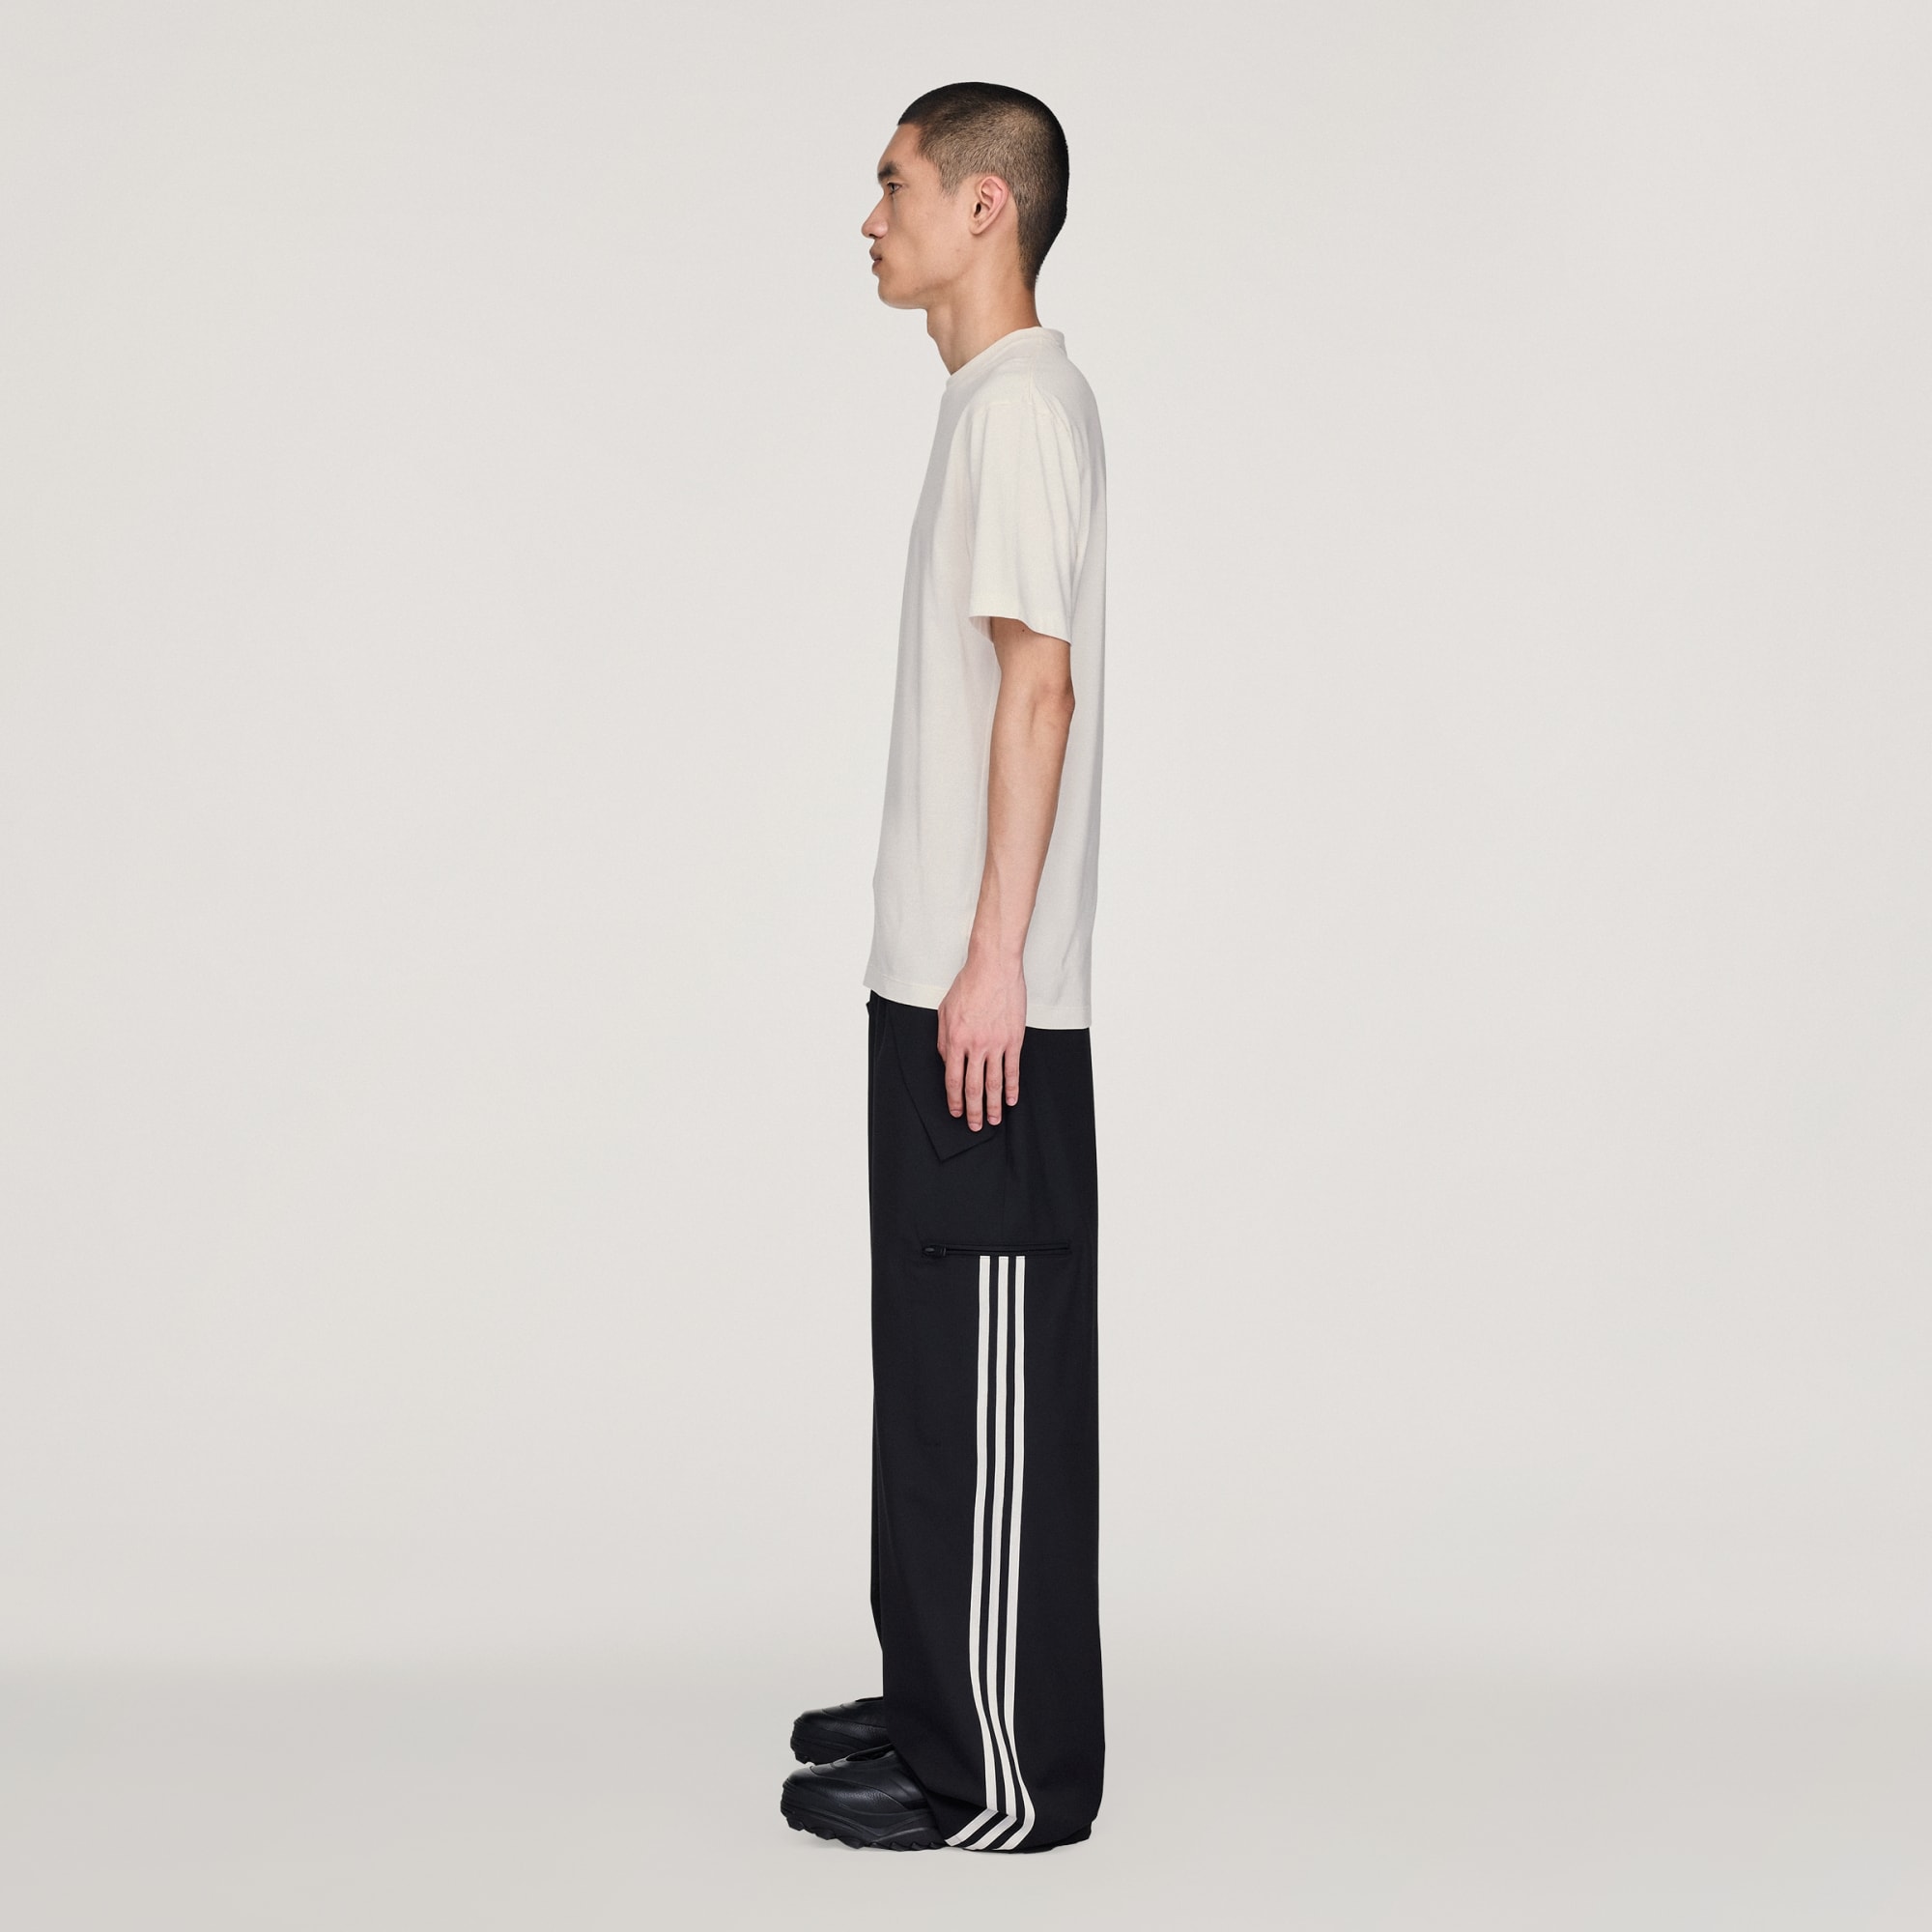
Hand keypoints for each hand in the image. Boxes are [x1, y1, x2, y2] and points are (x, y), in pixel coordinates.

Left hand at [936, 952, 1026, 1129]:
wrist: (994, 967)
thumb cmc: (968, 985)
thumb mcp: (944, 1011)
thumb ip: (943, 1039)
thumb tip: (946, 1061)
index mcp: (955, 1040)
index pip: (953, 1079)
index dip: (953, 1100)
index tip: (955, 1112)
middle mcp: (976, 1045)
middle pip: (973, 1087)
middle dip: (973, 1110)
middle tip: (975, 1126)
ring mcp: (997, 1043)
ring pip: (994, 1082)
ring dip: (993, 1105)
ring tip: (994, 1120)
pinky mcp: (1014, 1038)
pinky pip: (1013, 1068)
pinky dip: (1012, 1087)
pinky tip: (1011, 1099)